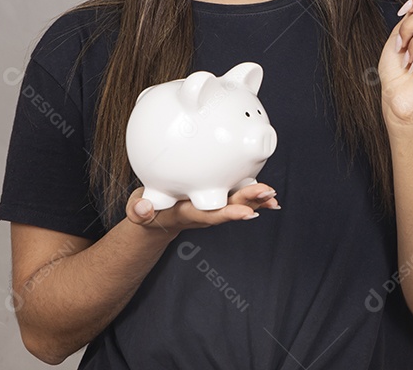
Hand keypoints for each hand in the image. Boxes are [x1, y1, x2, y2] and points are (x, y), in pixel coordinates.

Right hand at [125, 183, 279, 234]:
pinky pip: (236, 198)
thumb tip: (142, 209)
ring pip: (235, 202)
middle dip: (249, 202)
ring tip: (273, 196)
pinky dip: (253, 198)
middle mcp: (203, 212)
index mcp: (186, 214)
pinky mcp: (215, 199)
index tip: (247, 213)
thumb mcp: (139, 211)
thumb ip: (140, 210)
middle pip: (228, 207)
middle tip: (268, 194)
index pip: (210, 214)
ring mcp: (210, 206)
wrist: (155, 219)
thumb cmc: (148, 211)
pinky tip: (270, 196)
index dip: (229, 213)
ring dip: (255, 200)